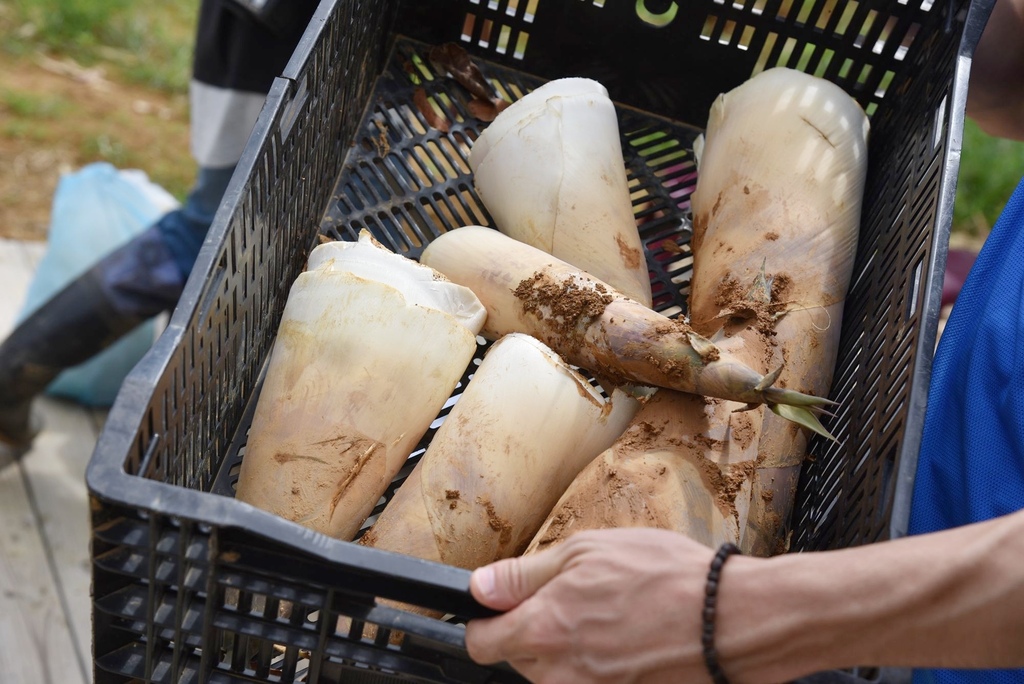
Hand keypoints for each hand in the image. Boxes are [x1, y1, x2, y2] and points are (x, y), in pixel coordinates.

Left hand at [464, 528, 717, 683]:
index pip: (481, 643)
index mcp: (542, 630)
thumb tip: (480, 586)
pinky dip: (601, 669)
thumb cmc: (665, 577)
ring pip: (555, 676)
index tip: (504, 608)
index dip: (487, 621)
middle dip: (535, 633)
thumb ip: (524, 575)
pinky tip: (629, 644)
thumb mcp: (586, 552)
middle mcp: (559, 675)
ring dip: (569, 653)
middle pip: (520, 660)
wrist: (730, 619)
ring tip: (610, 621)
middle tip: (576, 602)